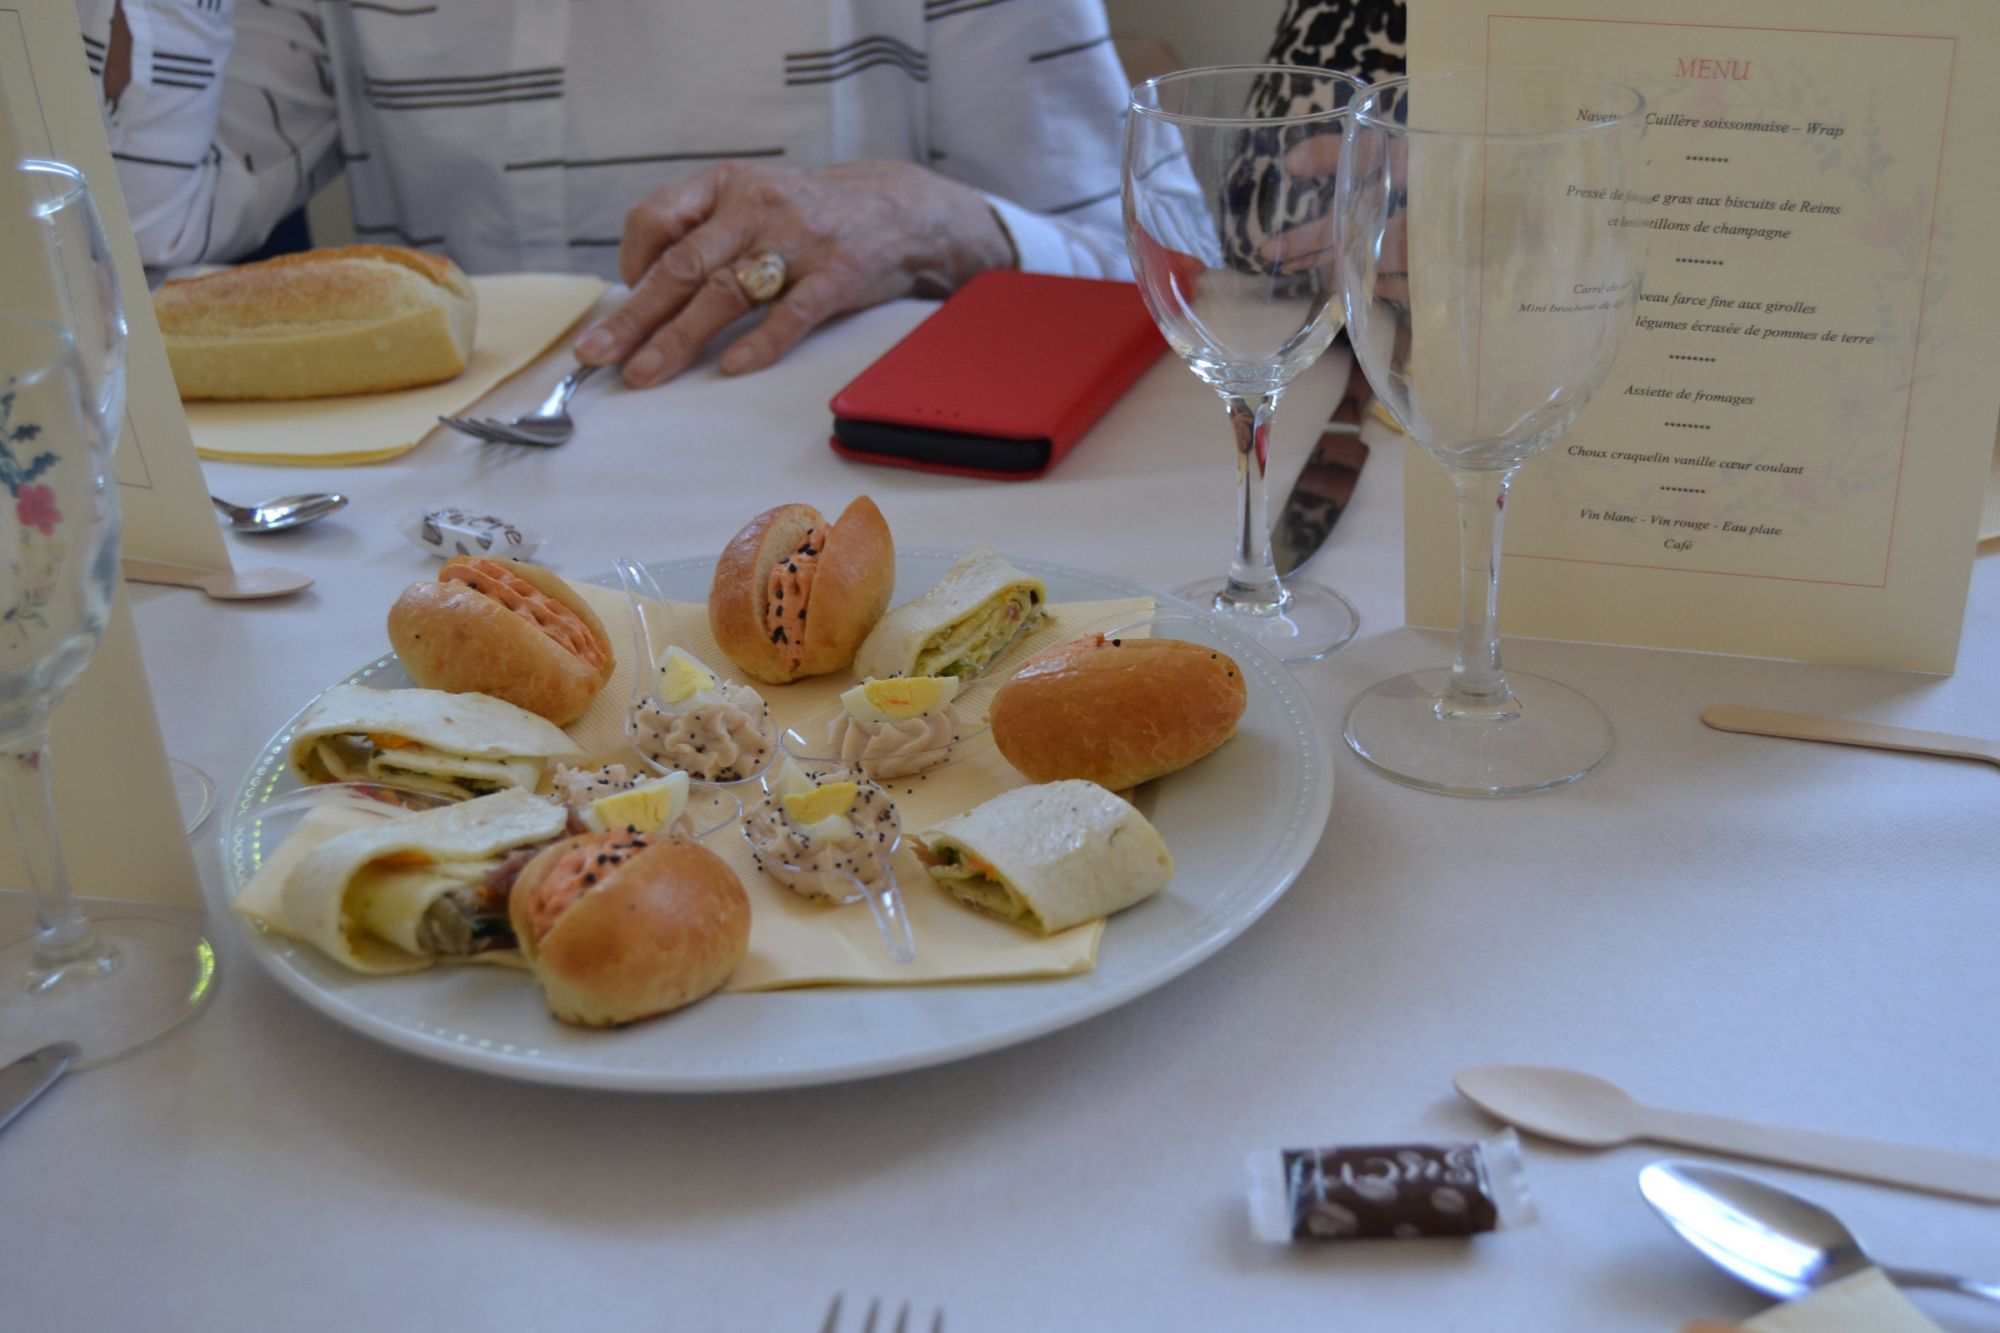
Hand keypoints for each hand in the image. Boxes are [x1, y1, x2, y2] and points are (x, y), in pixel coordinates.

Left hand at [574, 159, 1014, 387]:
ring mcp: (798, 241)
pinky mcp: (838, 274)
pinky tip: (731, 368)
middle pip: (681, 266)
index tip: (623, 299)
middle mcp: (756, 207)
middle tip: (597, 354)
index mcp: (726, 184)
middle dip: (634, 314)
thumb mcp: (753, 198)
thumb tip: (642, 288)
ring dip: (679, 338)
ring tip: (644, 375)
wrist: (902, 208)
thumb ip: (703, 231)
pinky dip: (761, 342)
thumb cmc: (812, 213)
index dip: (631, 261)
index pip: (656, 217)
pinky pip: (793, 313)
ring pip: (725, 293)